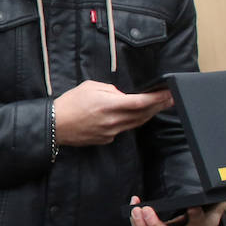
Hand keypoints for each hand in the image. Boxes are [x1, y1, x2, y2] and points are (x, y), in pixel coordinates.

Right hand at [54, 81, 172, 145]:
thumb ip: (110, 89)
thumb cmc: (69, 103)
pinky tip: (134, 116)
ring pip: (136, 123)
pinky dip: (131, 122)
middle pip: (143, 114)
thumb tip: (122, 95)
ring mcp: (110, 132)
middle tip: (170, 99)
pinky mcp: (106, 139)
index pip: (140, 102)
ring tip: (158, 107)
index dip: (157, 98)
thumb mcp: (90, 86)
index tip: (167, 93)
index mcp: (109, 105)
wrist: (55, 125)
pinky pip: (123, 129)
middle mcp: (113, 120)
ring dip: (149, 115)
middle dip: (159, 106)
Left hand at [129, 197, 224, 225]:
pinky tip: (134, 203)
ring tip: (136, 208)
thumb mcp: (212, 215)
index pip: (197, 225)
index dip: (195, 216)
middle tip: (147, 210)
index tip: (193, 208)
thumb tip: (221, 192)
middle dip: (154, 225)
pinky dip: (135, 219)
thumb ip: (216, 204)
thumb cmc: (204, 224)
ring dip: (140, 223)